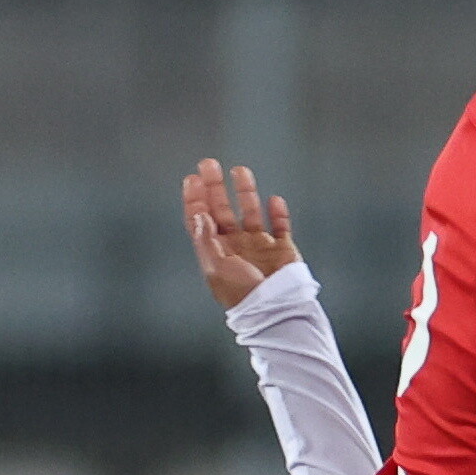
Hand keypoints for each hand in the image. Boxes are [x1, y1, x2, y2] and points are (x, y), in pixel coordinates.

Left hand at [185, 159, 297, 307]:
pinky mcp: (282, 250)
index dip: (195, 199)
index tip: (193, 179)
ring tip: (240, 171)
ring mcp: (259, 246)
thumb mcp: (216, 267)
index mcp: (216, 252)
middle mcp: (236, 246)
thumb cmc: (243, 294)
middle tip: (209, 164)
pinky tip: (274, 200)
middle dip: (215, 187)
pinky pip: (281, 227)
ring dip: (245, 192)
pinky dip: (279, 214)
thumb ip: (206, 239)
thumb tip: (199, 214)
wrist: (276, 310)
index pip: (201, 220)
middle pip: (222, 210)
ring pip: (250, 212)